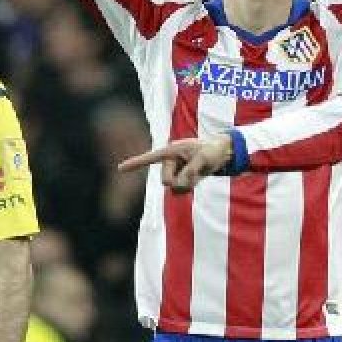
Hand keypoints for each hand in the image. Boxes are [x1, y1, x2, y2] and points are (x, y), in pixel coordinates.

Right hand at [117, 136, 232, 191]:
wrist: (221, 154)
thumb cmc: (212, 150)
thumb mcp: (204, 158)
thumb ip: (190, 171)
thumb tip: (177, 185)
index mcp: (171, 151)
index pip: (150, 158)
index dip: (134, 164)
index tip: (119, 169)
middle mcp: (169, 162)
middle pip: (165, 181)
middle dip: (180, 180)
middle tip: (196, 171)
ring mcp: (174, 171)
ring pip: (172, 189)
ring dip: (186, 186)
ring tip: (198, 174)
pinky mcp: (180, 179)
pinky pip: (180, 191)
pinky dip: (189, 188)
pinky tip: (197, 178)